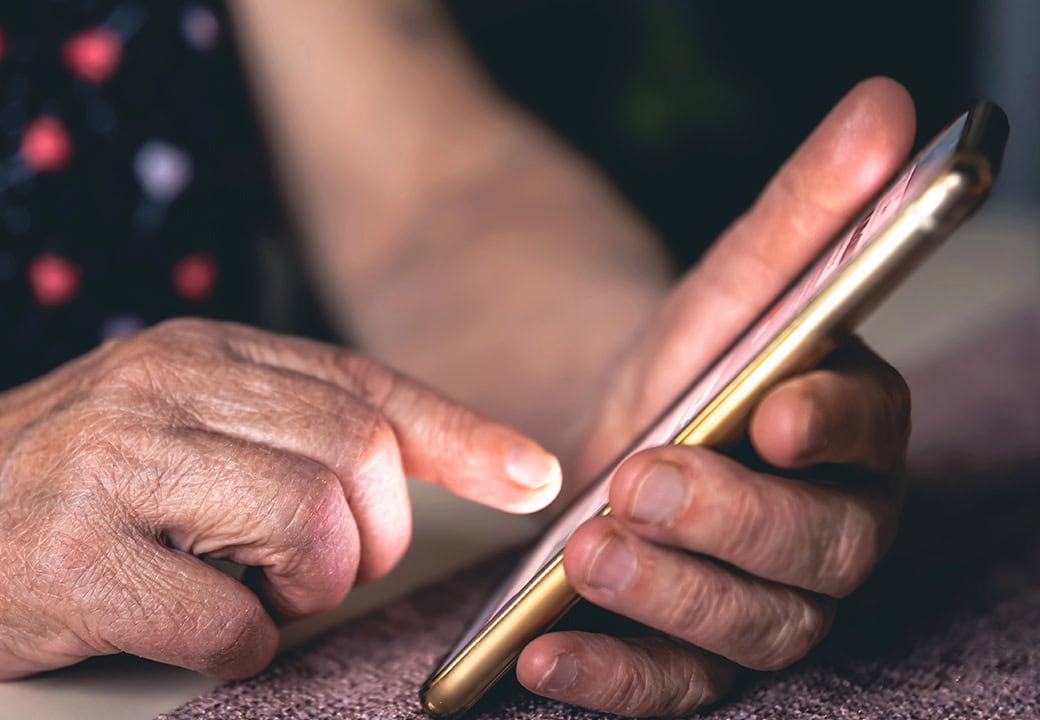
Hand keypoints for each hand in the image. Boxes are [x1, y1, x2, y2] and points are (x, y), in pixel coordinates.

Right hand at [0, 319, 559, 679]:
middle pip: (357, 459)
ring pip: (310, 527)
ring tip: (246, 592)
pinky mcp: (78, 559)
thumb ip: (277, 430)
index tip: (530, 480)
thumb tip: (407, 472)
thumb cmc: (52, 479)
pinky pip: (228, 624)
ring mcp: (118, 469)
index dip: (461, 435)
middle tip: (313, 568)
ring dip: (304, 589)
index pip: (366, 384)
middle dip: (367, 537)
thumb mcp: (169, 420)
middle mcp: (165, 391)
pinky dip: (236, 647)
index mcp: (200, 353)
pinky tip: (195, 628)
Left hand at [515, 77, 915, 715]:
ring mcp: (769, 608)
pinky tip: (541, 657)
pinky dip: (610, 680)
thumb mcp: (726, 286)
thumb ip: (803, 208)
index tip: (770, 409)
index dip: (831, 430)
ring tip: (586, 554)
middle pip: (817, 554)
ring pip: (752, 629)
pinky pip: (671, 687)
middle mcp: (834, 533)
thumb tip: (886, 101)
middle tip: (642, 482)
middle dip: (730, 521)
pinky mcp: (696, 658)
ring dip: (671, 595)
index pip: (870, 441)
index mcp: (856, 436)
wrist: (625, 435)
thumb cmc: (692, 364)